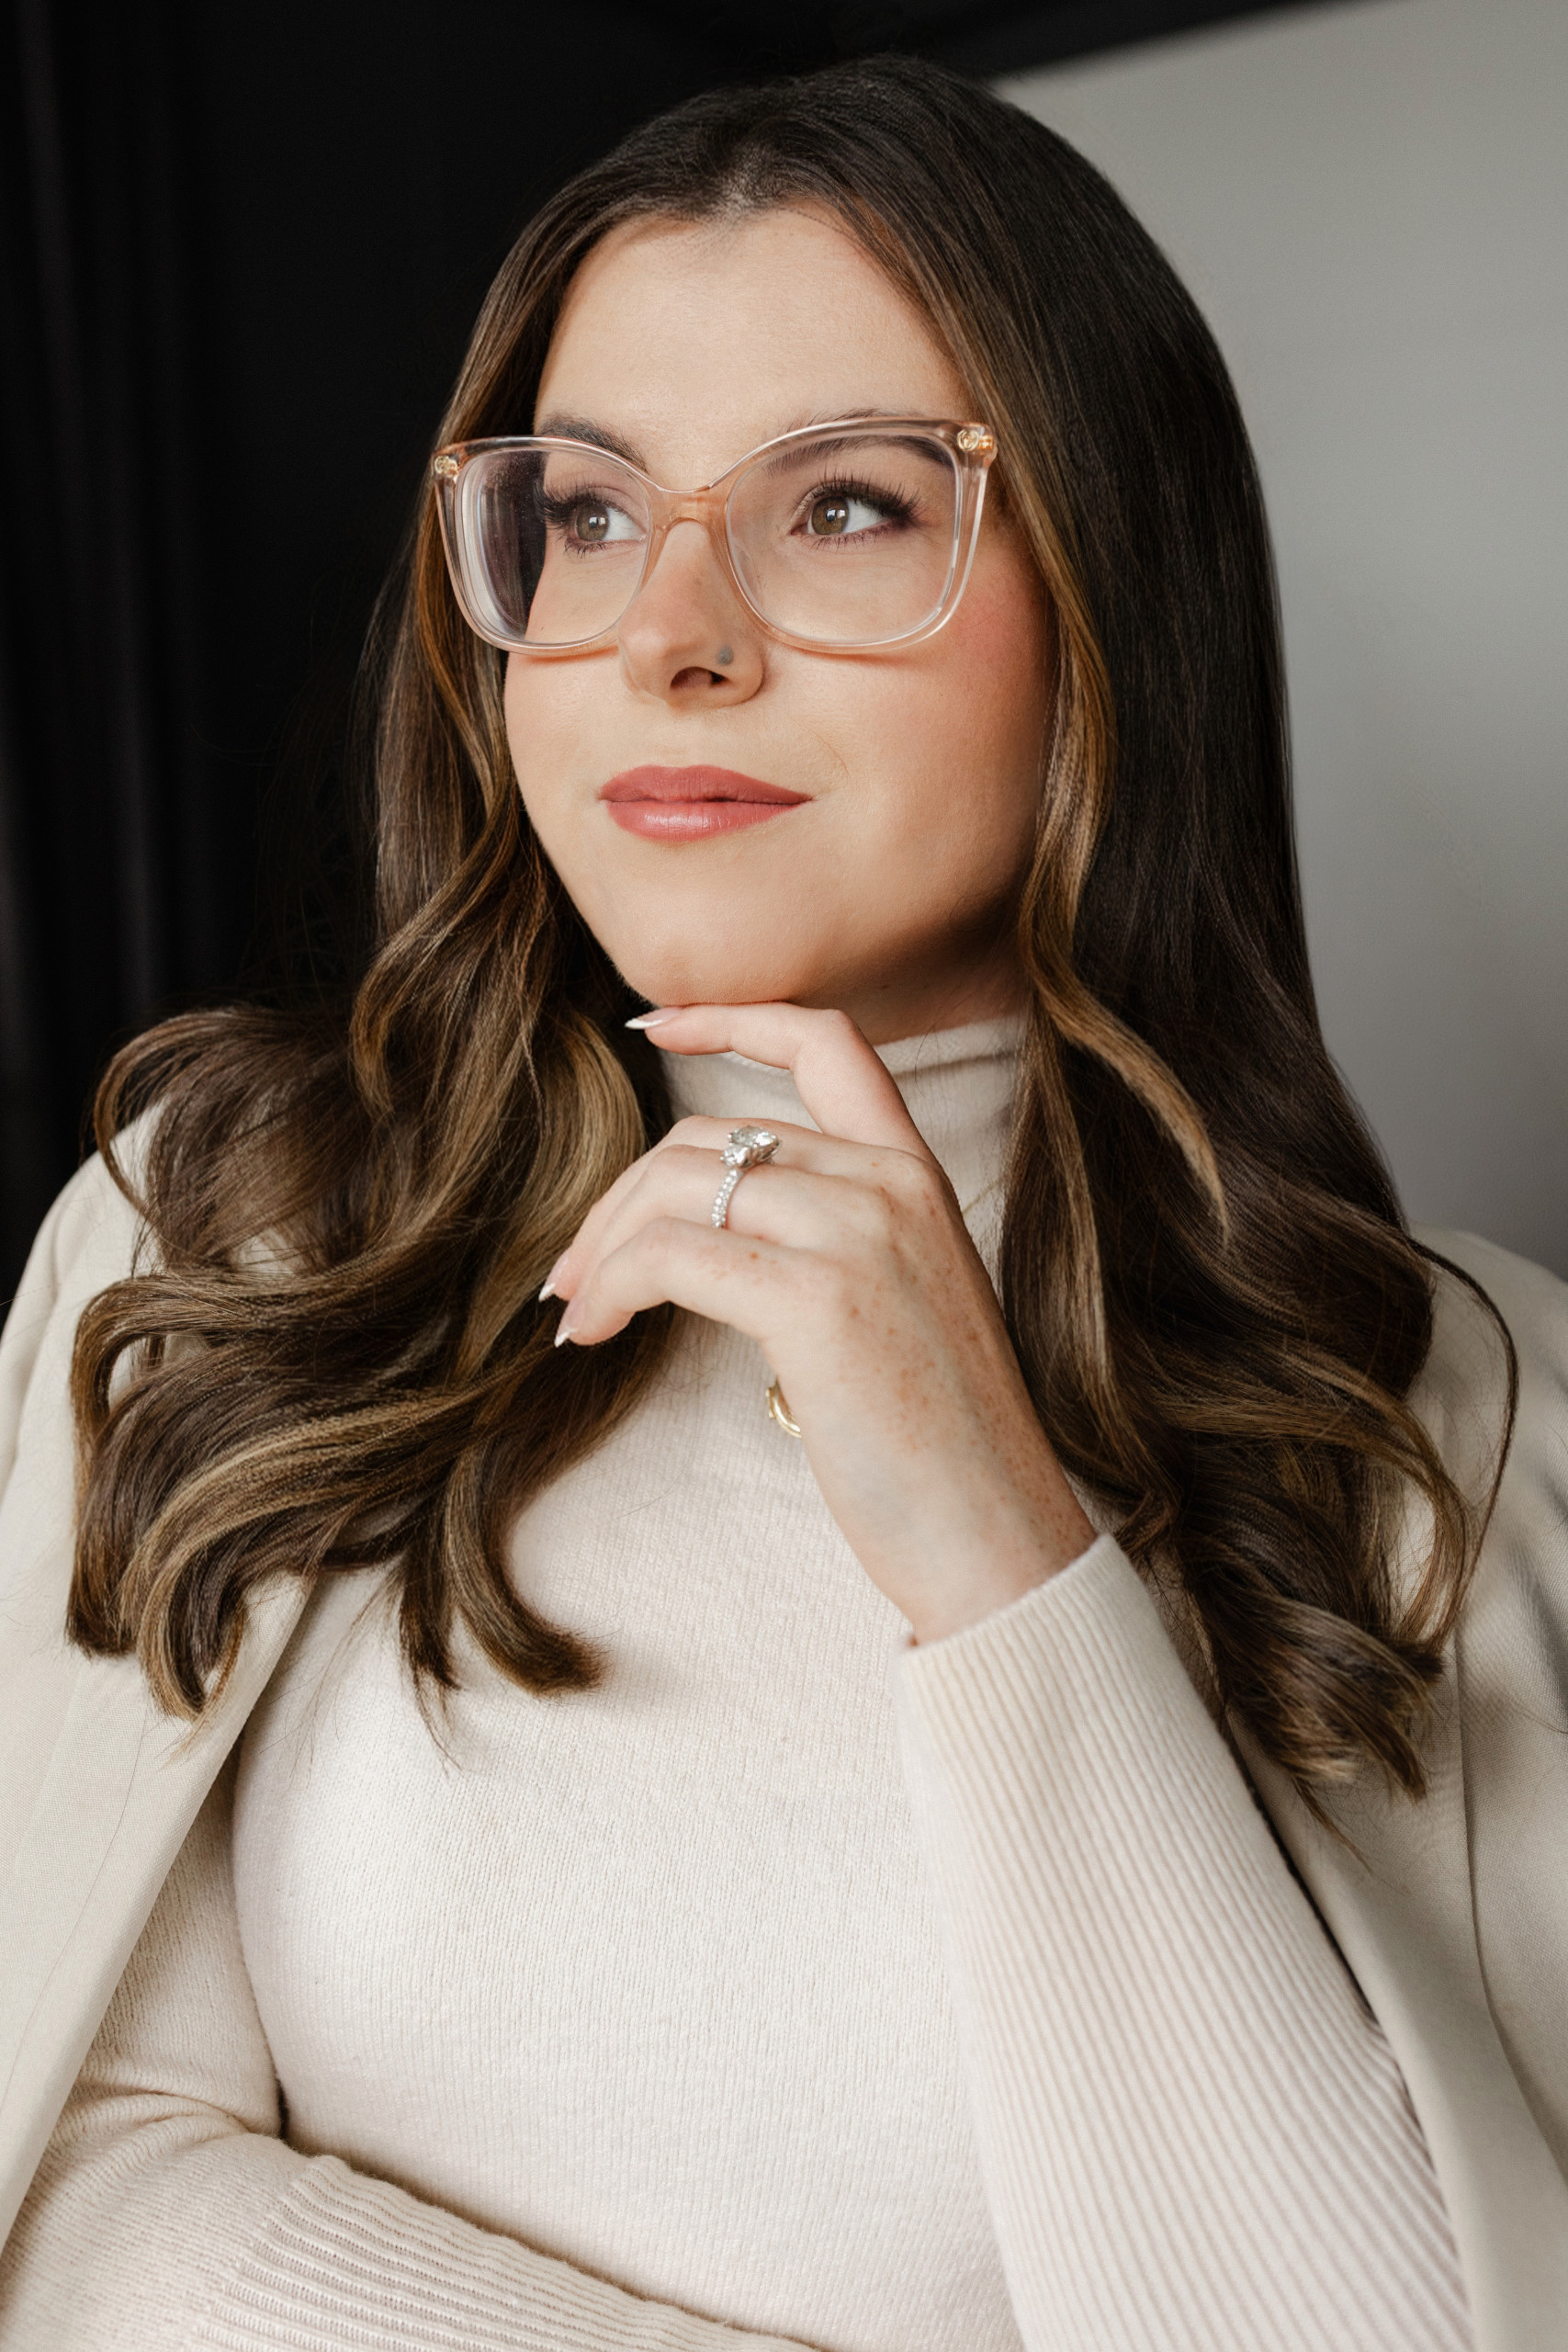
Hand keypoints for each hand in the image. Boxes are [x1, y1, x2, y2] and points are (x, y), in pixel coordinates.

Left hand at [545, 1003, 1095, 1644]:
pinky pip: (670, 1255)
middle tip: (575, 1272)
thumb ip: (836, 1244)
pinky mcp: (819, 1299)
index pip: (828, 1044)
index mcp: (919, 1177)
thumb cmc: (941, 1447)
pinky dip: (612, 1287)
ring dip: (602, 1248)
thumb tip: (709, 1242)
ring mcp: (860, 1235)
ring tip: (578, 1309)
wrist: (995, 1535)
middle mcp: (892, 1185)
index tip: (653, 1023)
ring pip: (675, 1188)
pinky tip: (596, 1332)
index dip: (731, 1017)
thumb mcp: (904, 1309)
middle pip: (708, 1136)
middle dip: (619, 1198)